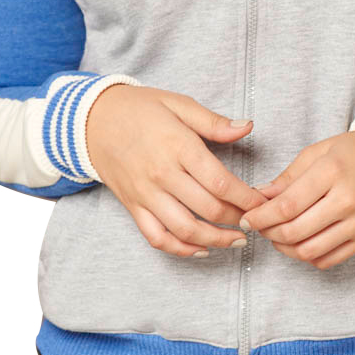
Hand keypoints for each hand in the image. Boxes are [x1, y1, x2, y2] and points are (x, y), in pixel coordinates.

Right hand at [87, 85, 272, 257]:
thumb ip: (213, 122)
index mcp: (178, 146)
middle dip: (239, 220)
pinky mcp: (133, 207)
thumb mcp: (178, 104)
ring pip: (186, 230)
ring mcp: (146, 194)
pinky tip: (202, 249)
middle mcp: (162, 174)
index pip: (221, 183)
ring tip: (238, 241)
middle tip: (257, 222)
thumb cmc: (140, 108)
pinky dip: (181, 250)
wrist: (92, 120)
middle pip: (209, 209)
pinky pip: (157, 238)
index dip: (247, 199)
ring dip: (216, 241)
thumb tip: (247, 127)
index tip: (263, 204)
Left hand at [237, 129, 354, 269]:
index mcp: (332, 172)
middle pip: (295, 231)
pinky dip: (306, 256)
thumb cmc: (352, 153)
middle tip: (258, 227)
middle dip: (268, 233)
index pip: (287, 205)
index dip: (261, 216)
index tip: (247, 218)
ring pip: (309, 251)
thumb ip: (287, 177)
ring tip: (275, 236)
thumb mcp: (317, 152)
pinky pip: (328, 260)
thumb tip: (259, 196)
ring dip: (284, 248)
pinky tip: (298, 243)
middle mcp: (348, 200)